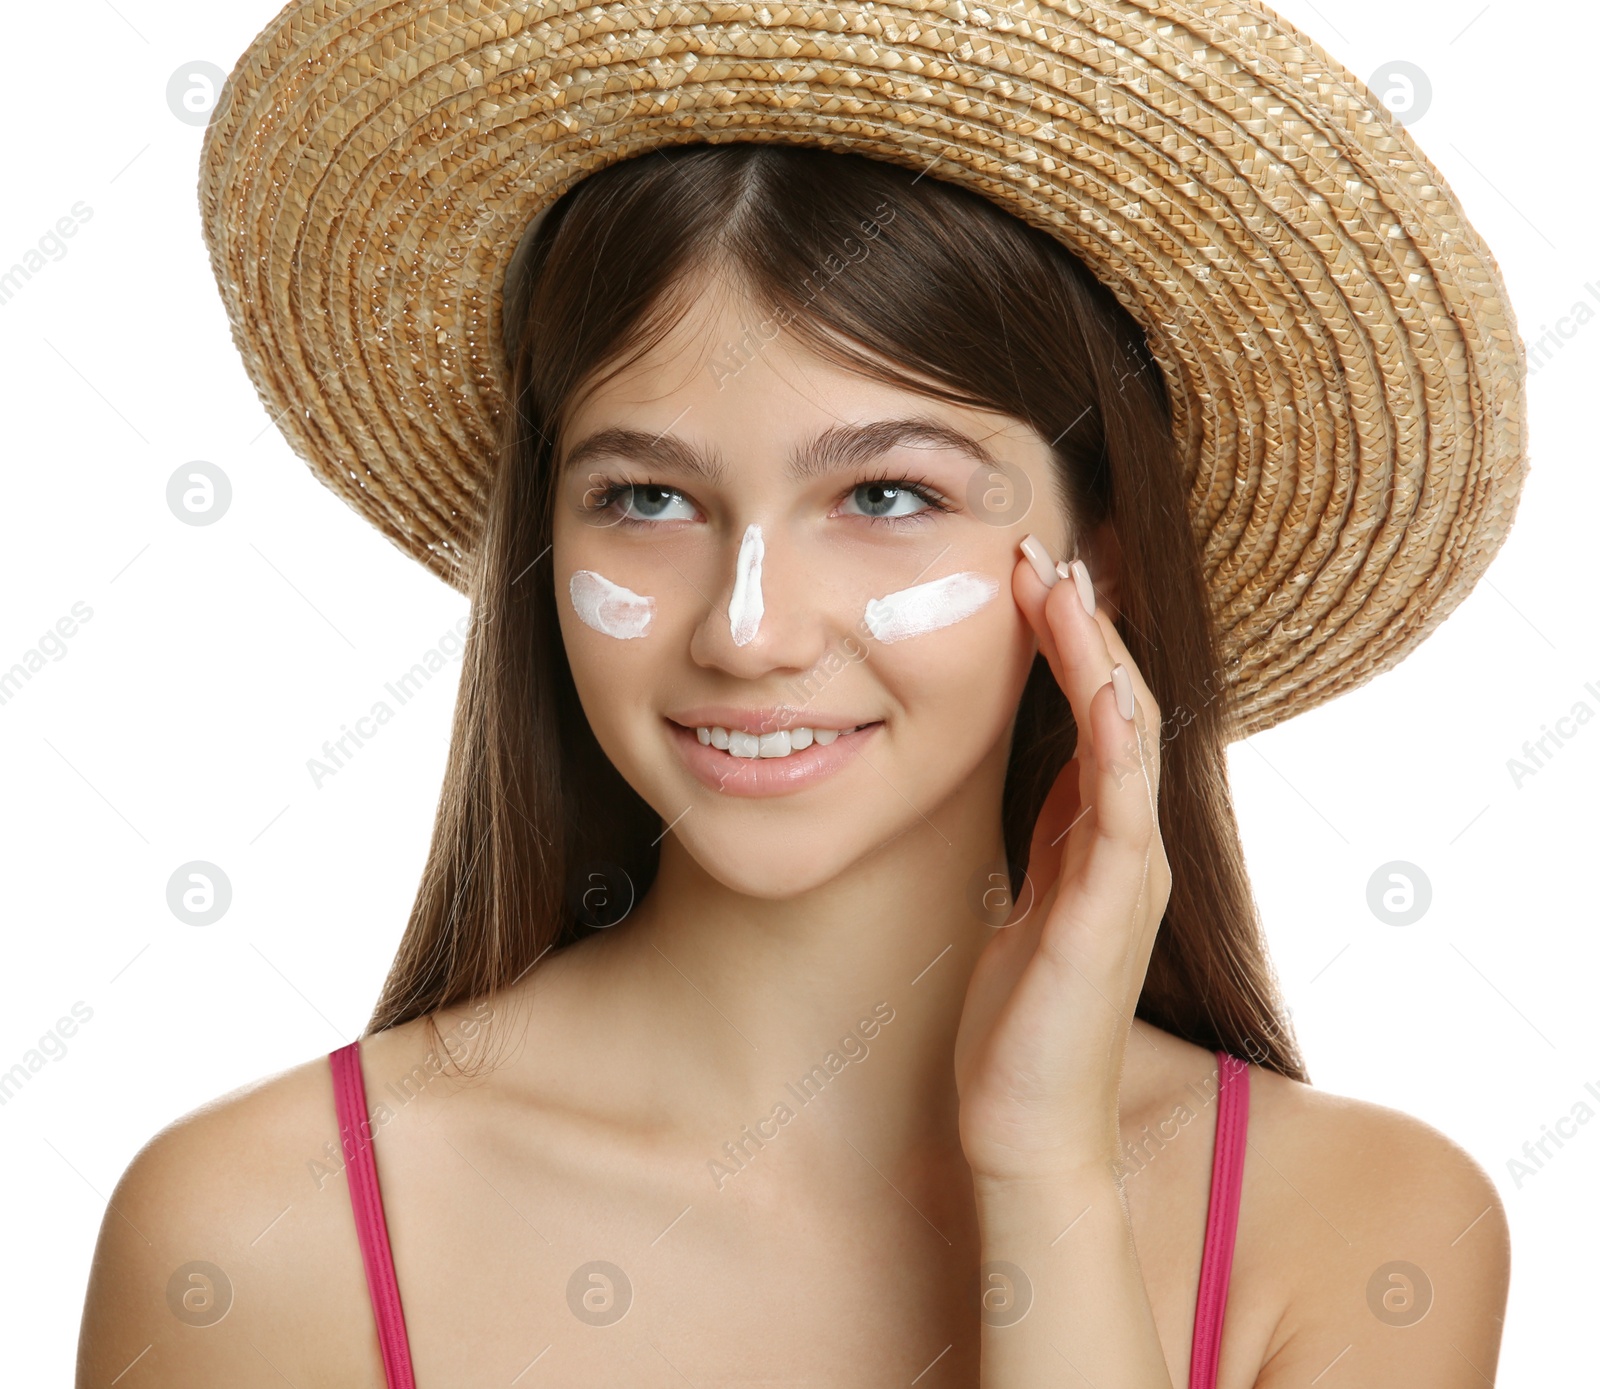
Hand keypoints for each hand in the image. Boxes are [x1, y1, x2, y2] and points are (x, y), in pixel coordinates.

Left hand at [953, 540, 1170, 1186]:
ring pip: (1129, 741)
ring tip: (1063, 587)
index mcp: (1097, 839)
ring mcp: (1126, 877)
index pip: (1094, 714)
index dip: (1066, 643)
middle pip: (1119, 707)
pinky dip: (1116, 743)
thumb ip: (1045, 838)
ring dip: (1099, 659)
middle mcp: (1125, 846)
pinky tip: (1100, 686)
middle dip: (1082, 628)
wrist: (1025, 1124)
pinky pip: (1122, 811)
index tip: (1025, 575)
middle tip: (1041, 552)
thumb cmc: (1018, 1020)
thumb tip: (1033, 771)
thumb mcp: (1026, 901)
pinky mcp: (1109, 915)